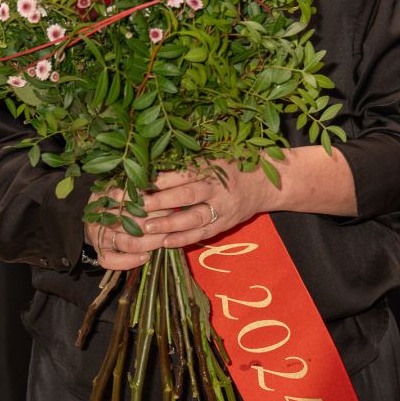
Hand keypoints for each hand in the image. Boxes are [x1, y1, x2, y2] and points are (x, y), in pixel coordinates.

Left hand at [84, 162, 273, 270]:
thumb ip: (188, 161)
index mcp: (212, 166)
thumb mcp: (213, 157)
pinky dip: (184, 239)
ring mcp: (223, 207)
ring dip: (169, 223)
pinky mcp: (225, 224)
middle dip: (159, 200)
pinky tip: (166, 243)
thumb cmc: (231, 166)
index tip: (136, 182)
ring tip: (147, 228)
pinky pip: (203, 233)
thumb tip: (150, 163)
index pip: (182, 172)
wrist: (264, 184)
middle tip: (135, 205)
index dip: (160, 178)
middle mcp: (218, 187)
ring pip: (194, 217)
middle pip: (186, 194)